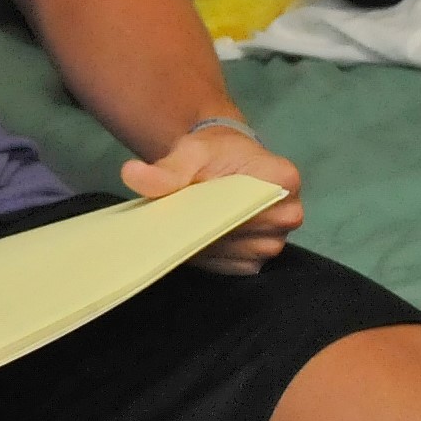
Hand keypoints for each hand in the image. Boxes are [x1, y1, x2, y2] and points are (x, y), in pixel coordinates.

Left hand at [122, 124, 305, 275]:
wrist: (221, 163)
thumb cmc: (213, 153)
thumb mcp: (190, 152)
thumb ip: (167, 167)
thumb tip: (131, 174)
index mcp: (283, 180)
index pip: (247, 204)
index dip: (212, 211)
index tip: (182, 210)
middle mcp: (289, 214)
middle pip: (240, 232)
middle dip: (205, 230)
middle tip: (174, 222)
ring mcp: (275, 242)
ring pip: (234, 254)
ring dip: (205, 247)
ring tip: (183, 230)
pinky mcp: (258, 261)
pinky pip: (230, 268)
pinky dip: (208, 258)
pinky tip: (191, 244)